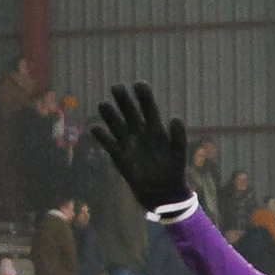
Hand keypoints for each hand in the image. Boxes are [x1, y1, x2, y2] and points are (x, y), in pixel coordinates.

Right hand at [90, 83, 192, 212]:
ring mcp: (129, 144)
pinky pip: (109, 144)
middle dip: (124, 100)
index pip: (149, 109)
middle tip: (116, 86)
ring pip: (117, 125)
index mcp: (157, 130)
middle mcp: (141, 134)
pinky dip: (102, 137)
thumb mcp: (178, 151)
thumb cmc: (173, 169)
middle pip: (130, 114)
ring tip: (103, 103)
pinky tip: (95, 128)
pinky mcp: (119, 156)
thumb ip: (178, 135)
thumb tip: (176, 118)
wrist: (163, 190)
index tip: (138, 83)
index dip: (144, 97)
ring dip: (110, 115)